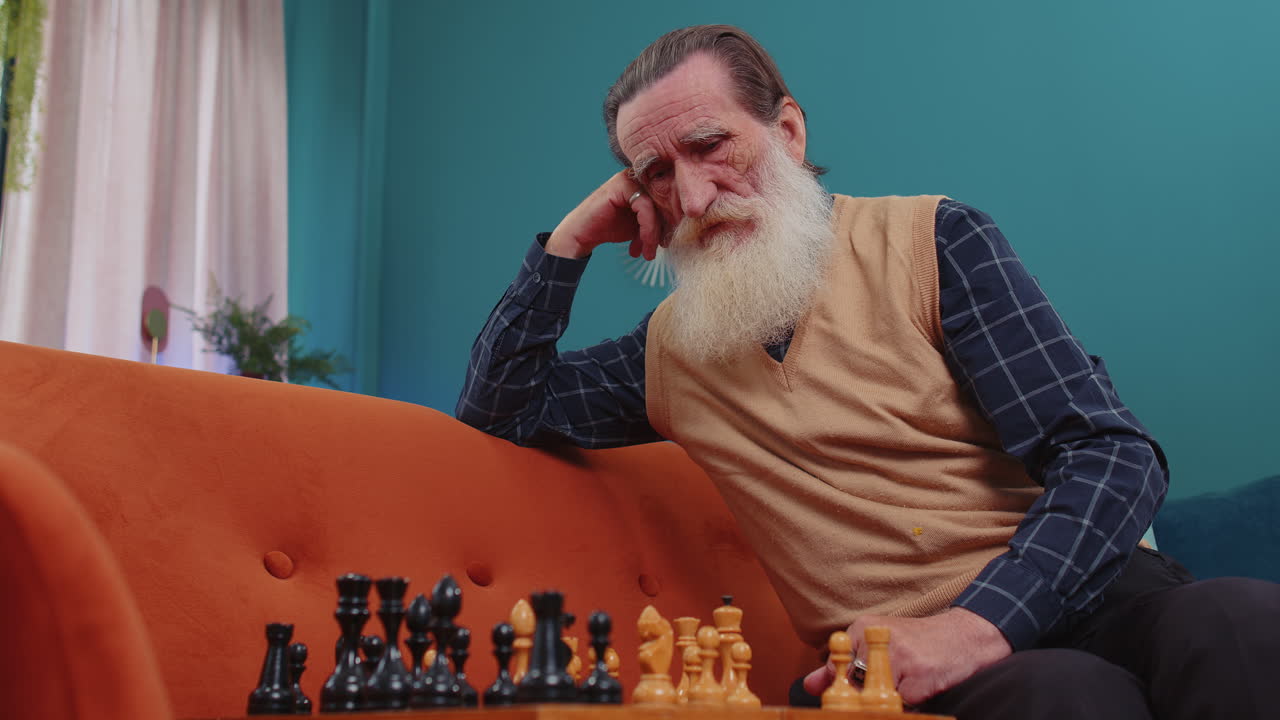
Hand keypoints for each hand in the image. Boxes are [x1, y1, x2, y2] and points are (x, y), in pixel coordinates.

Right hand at [546, 171, 663, 259]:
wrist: (582, 235)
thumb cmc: (611, 229)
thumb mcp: (641, 225)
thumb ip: (659, 220)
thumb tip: (684, 226)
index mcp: (645, 183)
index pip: (670, 199)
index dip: (673, 222)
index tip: (668, 243)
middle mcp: (639, 177)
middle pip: (666, 201)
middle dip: (665, 229)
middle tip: (661, 249)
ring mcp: (629, 178)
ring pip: (656, 206)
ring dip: (654, 234)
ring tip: (648, 253)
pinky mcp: (621, 186)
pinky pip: (645, 208)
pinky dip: (646, 230)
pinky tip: (640, 247)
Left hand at [802, 607, 1010, 705]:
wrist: (966, 637)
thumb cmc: (919, 643)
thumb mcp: (877, 644)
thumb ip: (841, 666)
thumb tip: (809, 685)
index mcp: (863, 626)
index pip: (835, 667)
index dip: (845, 686)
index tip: (854, 691)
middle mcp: (878, 638)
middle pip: (853, 685)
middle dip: (868, 694)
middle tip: (887, 686)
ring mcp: (900, 658)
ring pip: (877, 698)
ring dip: (890, 699)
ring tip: (907, 682)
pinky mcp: (920, 679)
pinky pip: (903, 705)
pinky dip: (911, 702)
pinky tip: (922, 686)